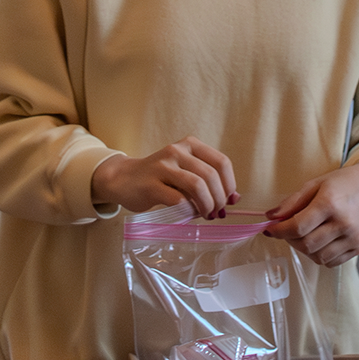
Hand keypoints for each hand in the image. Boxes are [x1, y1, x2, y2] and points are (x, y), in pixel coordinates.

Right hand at [91, 136, 238, 216]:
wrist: (123, 179)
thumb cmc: (159, 177)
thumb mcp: (185, 172)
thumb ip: (208, 181)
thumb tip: (235, 198)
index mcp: (190, 144)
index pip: (221, 162)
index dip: (229, 184)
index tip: (228, 200)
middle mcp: (177, 151)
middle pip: (211, 176)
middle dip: (219, 199)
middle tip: (216, 212)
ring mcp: (162, 166)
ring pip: (197, 186)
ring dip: (206, 205)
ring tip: (205, 214)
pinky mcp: (150, 185)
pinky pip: (178, 200)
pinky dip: (188, 211)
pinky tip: (187, 215)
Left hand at [263, 160, 358, 266]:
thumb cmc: (344, 183)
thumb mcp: (316, 184)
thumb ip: (292, 202)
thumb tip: (271, 217)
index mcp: (330, 203)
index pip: (297, 226)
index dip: (279, 231)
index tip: (270, 229)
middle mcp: (344, 223)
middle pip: (306, 244)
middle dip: (290, 240)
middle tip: (287, 231)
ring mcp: (353, 238)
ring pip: (318, 257)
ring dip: (304, 249)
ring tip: (304, 235)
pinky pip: (331, 262)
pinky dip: (320, 255)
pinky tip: (319, 241)